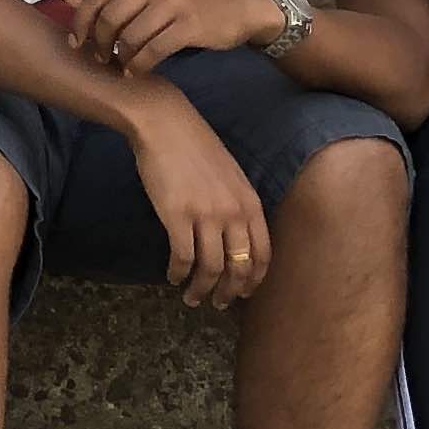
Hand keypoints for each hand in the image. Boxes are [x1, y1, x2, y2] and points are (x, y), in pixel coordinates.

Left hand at [72, 0, 276, 75]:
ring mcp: (172, 2)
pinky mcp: (189, 25)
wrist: (241, 5)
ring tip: (121, 65)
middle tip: (100, 58)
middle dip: (98, 43)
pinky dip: (140, 65)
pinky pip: (153, 50)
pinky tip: (137, 72)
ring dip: (120, 57)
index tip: (76, 42)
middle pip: (109, 17)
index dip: (81, 22)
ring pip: (130, 36)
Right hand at [129, 97, 271, 307]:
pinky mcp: (177, 216)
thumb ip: (239, 206)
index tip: (243, 293)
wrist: (166, 125)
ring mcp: (205, 216)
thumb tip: (236, 239)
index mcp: (250, 204)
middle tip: (217, 303)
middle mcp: (233, 214)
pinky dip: (177, 273)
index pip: (262, 255)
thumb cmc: (197, 147)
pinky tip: (172, 276)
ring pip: (209, 269)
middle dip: (228, 292)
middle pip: (238, 268)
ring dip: (200, 290)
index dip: (253, 281)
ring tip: (192, 297)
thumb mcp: (232, 177)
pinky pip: (182, 258)